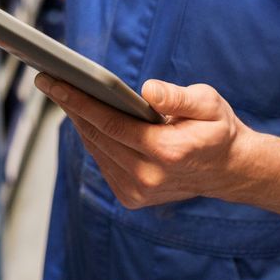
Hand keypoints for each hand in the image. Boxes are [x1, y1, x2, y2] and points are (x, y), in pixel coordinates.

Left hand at [36, 75, 251, 208]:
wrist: (228, 170)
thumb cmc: (217, 129)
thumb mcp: (209, 103)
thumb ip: (178, 97)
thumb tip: (147, 90)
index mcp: (168, 153)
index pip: (112, 124)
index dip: (79, 102)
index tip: (54, 82)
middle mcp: (149, 178)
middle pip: (97, 137)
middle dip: (71, 107)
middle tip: (50, 80)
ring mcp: (138, 192)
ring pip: (97, 150)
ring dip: (80, 122)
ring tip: (64, 94)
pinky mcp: (132, 198)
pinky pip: (103, 162)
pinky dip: (94, 140)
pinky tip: (86, 118)